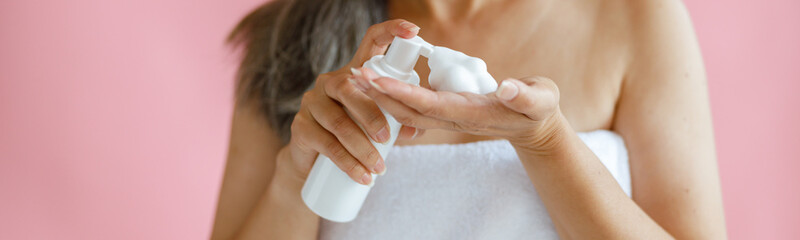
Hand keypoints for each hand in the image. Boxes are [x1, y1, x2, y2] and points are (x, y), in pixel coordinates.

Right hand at [279, 20, 422, 185]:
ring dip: (362, 149)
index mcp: (355, 74)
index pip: (371, 41)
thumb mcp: (377, 125)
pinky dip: (348, 163)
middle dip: (372, 116)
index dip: (391, 31)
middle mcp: (330, 81)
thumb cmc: (353, 137)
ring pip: (340, 122)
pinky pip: (327, 144)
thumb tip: (414, 128)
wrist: (315, 163)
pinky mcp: (301, 126)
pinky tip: (362, 176)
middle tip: (388, 140)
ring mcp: (312, 102)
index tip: (413, 30)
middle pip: (351, 88)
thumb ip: (397, 122)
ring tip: (379, 168)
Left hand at [351, 68, 565, 151]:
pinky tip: (376, 87)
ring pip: (409, 111)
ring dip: (382, 97)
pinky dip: (394, 99)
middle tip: (355, 77)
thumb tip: (506, 87)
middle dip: (381, 95)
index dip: (403, 94)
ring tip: (357, 79)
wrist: (533, 127)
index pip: (432, 105)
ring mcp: (449, 118)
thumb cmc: (538, 109)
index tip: (379, 81)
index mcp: (472, 113)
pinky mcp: (447, 113)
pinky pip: (416, 110)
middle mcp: (455, 118)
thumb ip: (525, 95)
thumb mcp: (541, 99)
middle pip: (411, 111)